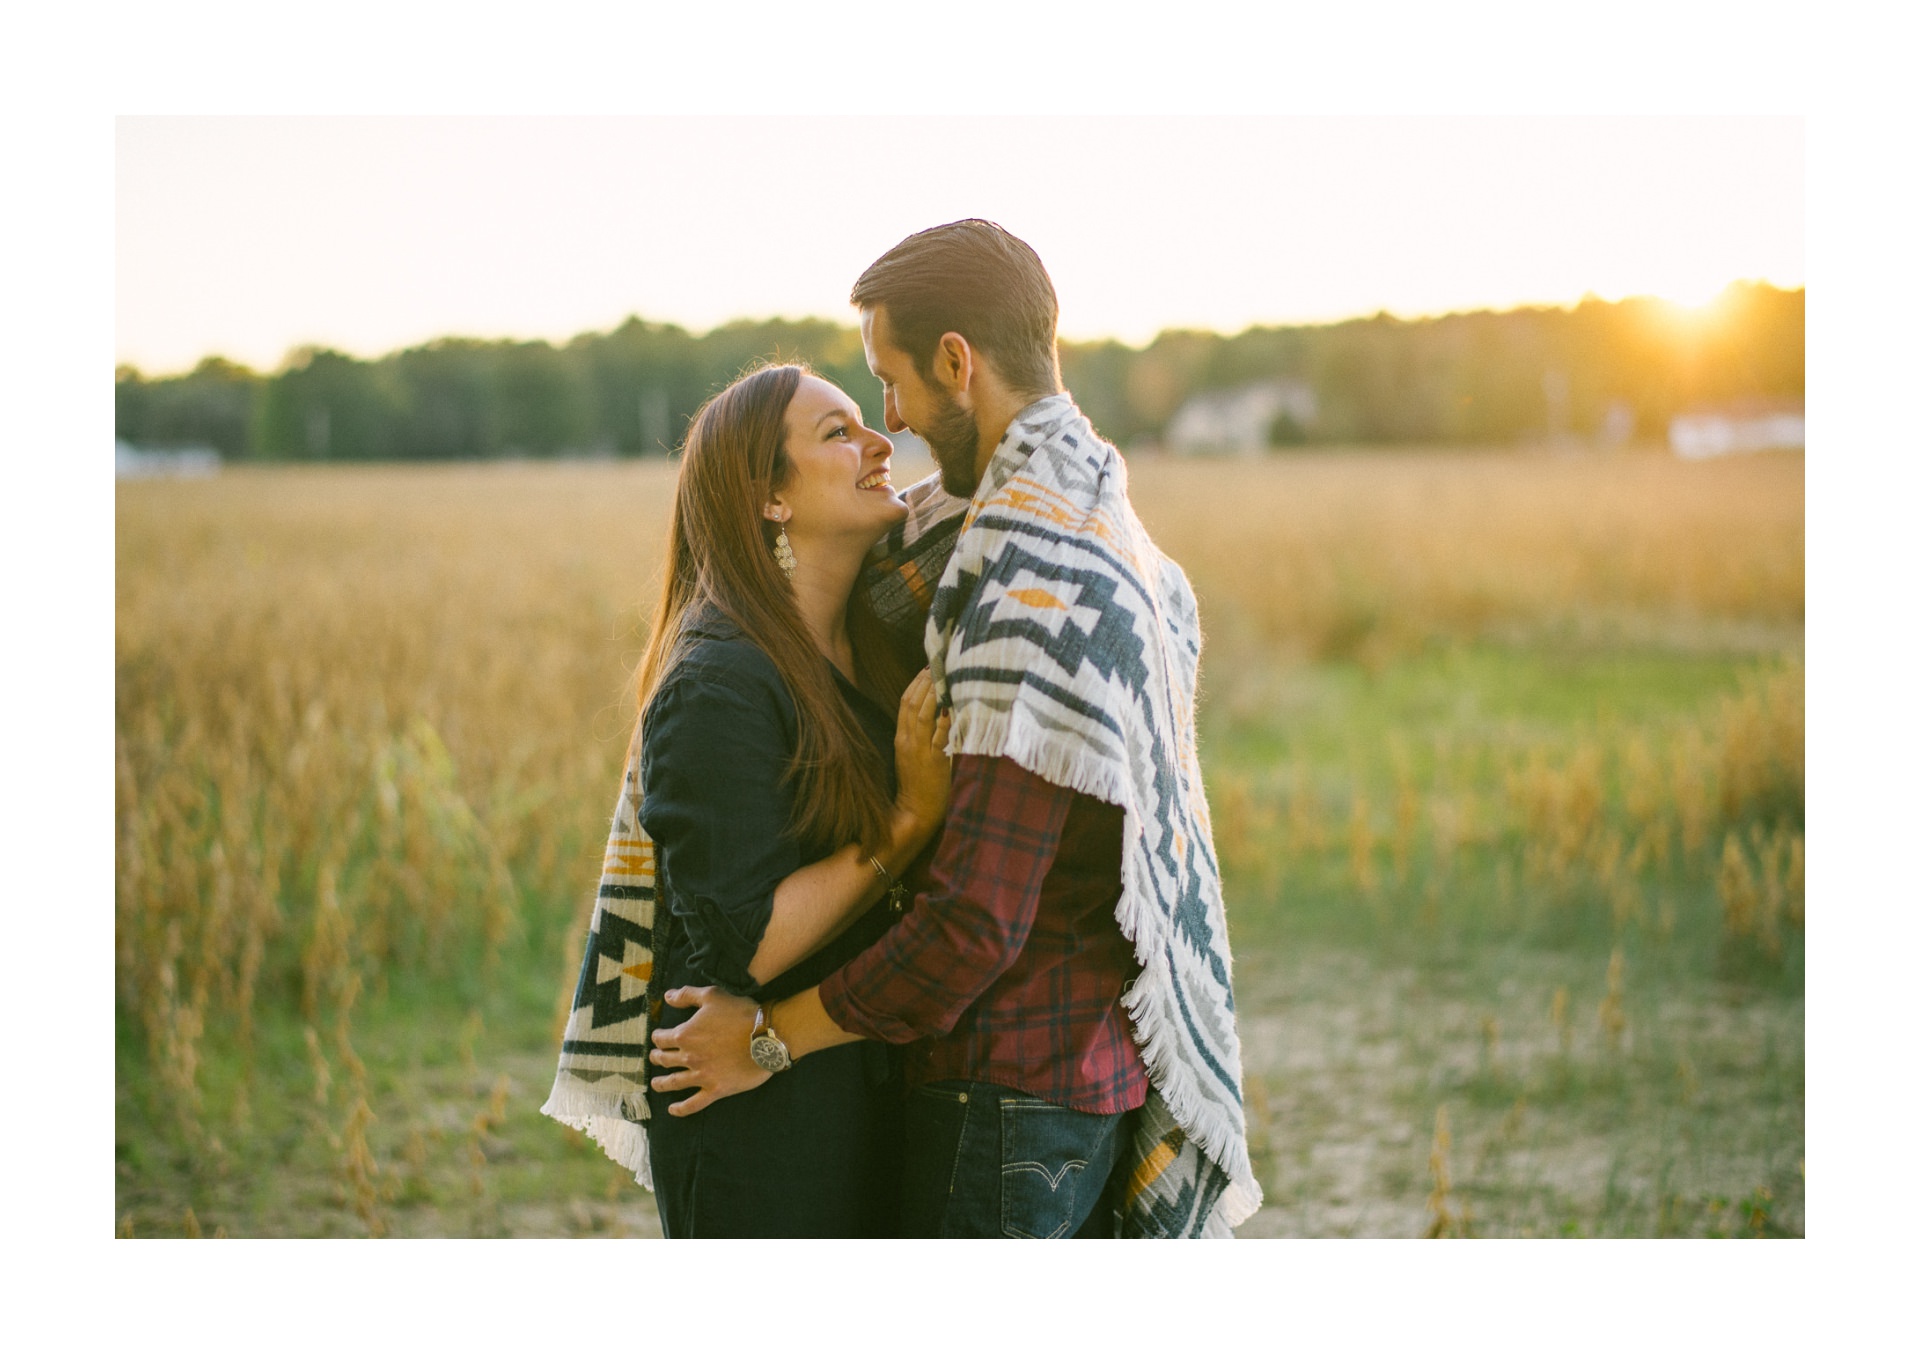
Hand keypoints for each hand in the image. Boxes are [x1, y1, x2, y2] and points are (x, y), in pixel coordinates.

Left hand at [648, 986, 769, 1114]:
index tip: (658, 1037)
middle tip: (655, 1057)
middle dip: (657, 1058)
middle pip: (664, 1060)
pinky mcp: (715, 1090)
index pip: (661, 1038)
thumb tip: (667, 996)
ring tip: (656, 1084)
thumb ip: (687, 995)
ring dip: (661, 1084)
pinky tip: (672, 1109)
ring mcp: (701, 1076)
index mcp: (685, 1034)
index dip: (657, 1037)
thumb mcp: (712, 995)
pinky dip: (680, 1108)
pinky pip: (693, 1104)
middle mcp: (689, 1057)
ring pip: (673, 1083)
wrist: (766, 1036)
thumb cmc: (740, 1013)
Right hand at [893, 668, 951, 851]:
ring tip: (943, 678)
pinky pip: (938, 736)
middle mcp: (907, 741)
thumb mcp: (912, 756)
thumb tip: (936, 714)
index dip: (915, 684)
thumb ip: (919, 736)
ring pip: (922, 715)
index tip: (926, 669)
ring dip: (933, 695)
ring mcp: (919, 751)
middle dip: (923, 683)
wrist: (915, 811)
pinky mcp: (933, 761)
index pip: (903, 704)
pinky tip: (952, 706)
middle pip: (911, 704)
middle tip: (936, 666)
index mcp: (901, 739)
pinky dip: (945, 719)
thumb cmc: (917, 785)